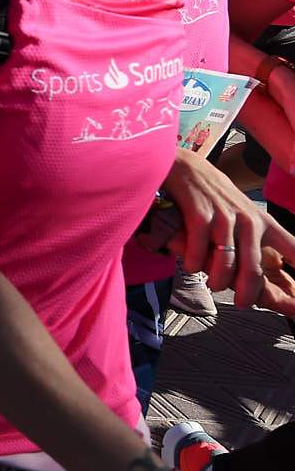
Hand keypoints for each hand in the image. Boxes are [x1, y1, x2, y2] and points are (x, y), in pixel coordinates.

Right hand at [160, 148, 294, 308]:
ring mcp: (224, 219)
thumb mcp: (244, 212)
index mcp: (264, 223)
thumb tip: (255, 273)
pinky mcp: (200, 216)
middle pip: (253, 270)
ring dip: (218, 281)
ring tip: (215, 284)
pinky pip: (199, 252)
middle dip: (248, 294)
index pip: (294, 250)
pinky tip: (193, 265)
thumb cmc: (215, 195)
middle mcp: (249, 222)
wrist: (185, 167)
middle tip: (243, 304)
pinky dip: (195, 264)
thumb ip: (253, 239)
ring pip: (226, 266)